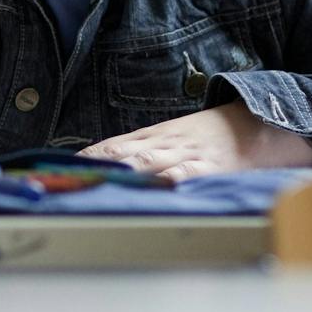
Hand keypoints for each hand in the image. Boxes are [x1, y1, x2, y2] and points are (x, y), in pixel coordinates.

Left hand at [79, 102, 311, 180]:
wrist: (256, 124)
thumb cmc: (207, 138)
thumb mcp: (168, 140)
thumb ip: (135, 154)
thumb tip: (94, 169)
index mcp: (150, 138)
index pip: (108, 148)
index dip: (83, 160)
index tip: (54, 172)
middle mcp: (163, 145)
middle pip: (121, 155)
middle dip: (94, 169)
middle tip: (66, 182)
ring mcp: (185, 155)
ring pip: (148, 163)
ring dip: (122, 174)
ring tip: (98, 184)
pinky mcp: (210, 167)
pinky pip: (187, 173)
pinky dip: (170, 180)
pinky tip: (156, 187)